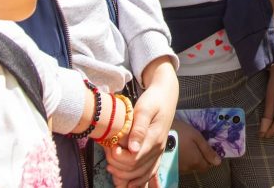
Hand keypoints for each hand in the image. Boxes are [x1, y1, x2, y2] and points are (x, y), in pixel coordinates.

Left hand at [104, 60, 177, 187]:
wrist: (166, 95)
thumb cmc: (153, 99)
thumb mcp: (144, 108)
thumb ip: (138, 128)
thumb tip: (132, 149)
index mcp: (154, 138)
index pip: (133, 159)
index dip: (118, 158)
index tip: (110, 147)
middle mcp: (157, 149)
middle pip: (135, 169)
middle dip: (117, 165)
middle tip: (107, 152)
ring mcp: (158, 152)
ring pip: (141, 174)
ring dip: (124, 175)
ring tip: (110, 164)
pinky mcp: (157, 152)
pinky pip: (149, 173)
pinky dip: (139, 181)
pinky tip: (128, 184)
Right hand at [173, 119, 220, 173]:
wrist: (160, 133)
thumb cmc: (180, 132)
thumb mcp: (196, 137)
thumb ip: (207, 150)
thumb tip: (218, 162)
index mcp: (195, 161)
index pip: (207, 166)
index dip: (208, 158)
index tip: (206, 149)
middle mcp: (187, 168)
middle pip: (198, 167)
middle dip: (200, 158)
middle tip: (195, 145)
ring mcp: (178, 168)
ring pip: (190, 167)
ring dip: (191, 159)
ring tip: (186, 146)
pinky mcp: (171, 166)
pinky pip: (182, 165)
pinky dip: (183, 159)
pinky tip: (180, 149)